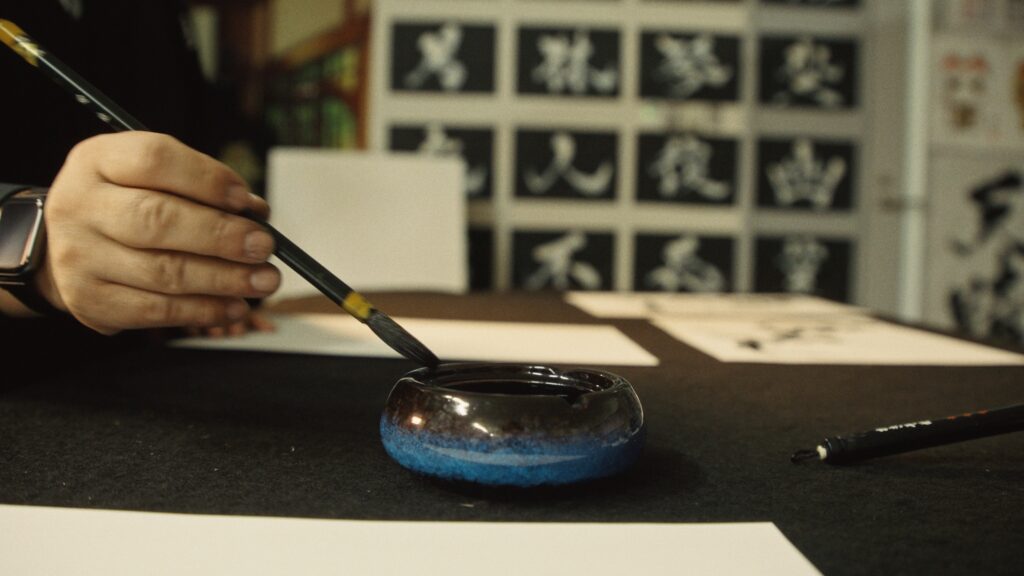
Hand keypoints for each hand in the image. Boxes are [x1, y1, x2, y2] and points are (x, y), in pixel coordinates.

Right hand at [34, 132, 280, 334]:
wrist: (68, 243)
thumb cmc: (127, 202)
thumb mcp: (151, 176)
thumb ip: (200, 186)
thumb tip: (255, 212)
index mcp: (98, 160)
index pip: (154, 160)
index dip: (206, 179)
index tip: (245, 200)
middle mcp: (80, 205)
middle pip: (157, 219)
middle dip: (221, 236)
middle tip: (264, 247)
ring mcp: (80, 256)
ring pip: (162, 271)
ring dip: (224, 279)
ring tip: (263, 280)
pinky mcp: (90, 301)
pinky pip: (156, 310)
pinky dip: (204, 310)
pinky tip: (235, 306)